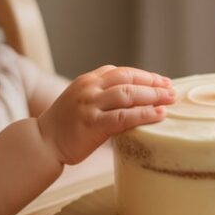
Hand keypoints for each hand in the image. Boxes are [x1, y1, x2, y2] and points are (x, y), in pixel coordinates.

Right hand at [37, 65, 175, 164]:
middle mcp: (90, 88)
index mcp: (88, 80)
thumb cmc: (64, 125)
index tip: (162, 81)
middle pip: (128, 79)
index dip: (145, 75)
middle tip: (172, 90)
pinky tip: (159, 115)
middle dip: (153, 83)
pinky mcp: (92, 124)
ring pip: (128, 94)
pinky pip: (124, 116)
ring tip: (170, 100)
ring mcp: (90, 105)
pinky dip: (144, 114)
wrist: (42, 142)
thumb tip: (132, 97)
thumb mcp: (81, 100)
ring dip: (153, 96)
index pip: (122, 71)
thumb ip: (102, 95)